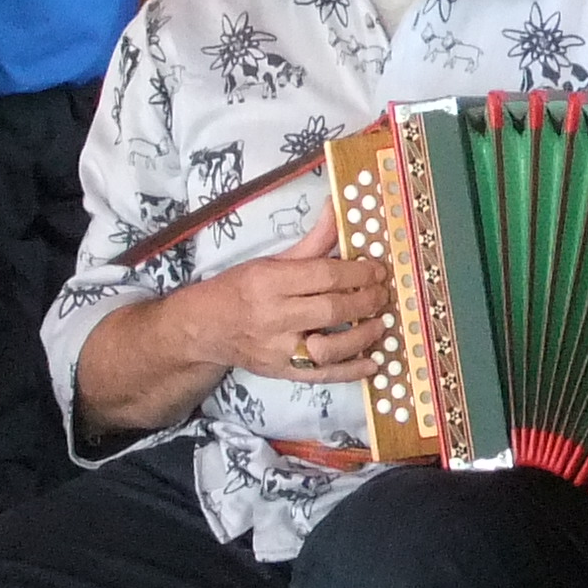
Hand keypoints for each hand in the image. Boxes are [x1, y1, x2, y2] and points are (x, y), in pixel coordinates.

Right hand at [187, 205, 391, 382]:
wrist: (204, 328)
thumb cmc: (239, 289)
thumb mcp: (270, 260)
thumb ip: (311, 242)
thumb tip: (337, 211)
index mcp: (269, 282)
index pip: (323, 275)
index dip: (358, 272)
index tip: (377, 269)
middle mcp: (273, 317)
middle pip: (331, 309)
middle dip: (366, 301)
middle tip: (383, 294)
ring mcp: (278, 349)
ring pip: (331, 347)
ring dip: (364, 335)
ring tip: (381, 322)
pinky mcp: (282, 373)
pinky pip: (323, 376)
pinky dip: (352, 371)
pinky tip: (373, 362)